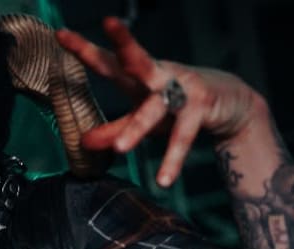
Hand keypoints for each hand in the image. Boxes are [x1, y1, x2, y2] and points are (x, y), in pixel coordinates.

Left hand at [56, 17, 264, 186]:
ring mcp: (183, 89)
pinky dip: (173, 159)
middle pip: (138, 60)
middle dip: (124, 43)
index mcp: (139, 76)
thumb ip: (114, 129)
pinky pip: (183, 136)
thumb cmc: (178, 106)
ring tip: (120, 148)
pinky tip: (163, 180)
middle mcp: (160, 76)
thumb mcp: (143, 117)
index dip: (84, 48)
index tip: (60, 34)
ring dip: (138, 128)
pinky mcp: (202, 108)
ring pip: (156, 107)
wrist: (233, 105)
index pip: (108, 61)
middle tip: (110, 24)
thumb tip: (83, 142)